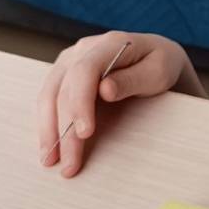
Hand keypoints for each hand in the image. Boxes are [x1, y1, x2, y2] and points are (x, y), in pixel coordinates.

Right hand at [36, 30, 190, 177]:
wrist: (155, 58)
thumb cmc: (160, 64)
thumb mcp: (158, 72)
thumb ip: (133, 79)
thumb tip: (104, 90)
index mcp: (109, 44)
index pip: (84, 71)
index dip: (81, 103)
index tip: (84, 133)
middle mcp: (83, 50)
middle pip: (65, 89)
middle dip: (65, 130)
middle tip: (69, 164)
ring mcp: (70, 61)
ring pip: (49, 96)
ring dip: (49, 130)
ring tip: (51, 161)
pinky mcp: (64, 74)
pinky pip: (49, 99)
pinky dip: (48, 124)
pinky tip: (50, 146)